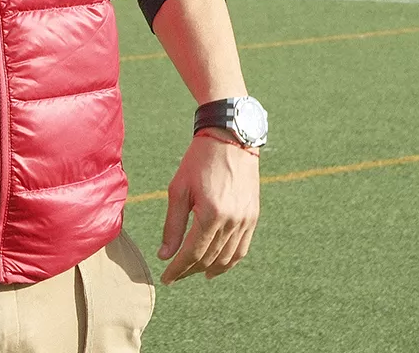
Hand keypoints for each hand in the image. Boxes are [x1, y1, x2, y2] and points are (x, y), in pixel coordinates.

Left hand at [157, 130, 259, 282]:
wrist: (230, 138)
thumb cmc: (199, 160)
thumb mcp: (178, 189)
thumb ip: (172, 225)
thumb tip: (165, 255)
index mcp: (210, 213)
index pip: (192, 253)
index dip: (178, 269)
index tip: (166, 278)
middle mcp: (231, 220)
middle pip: (209, 258)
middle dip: (190, 270)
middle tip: (176, 275)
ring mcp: (245, 220)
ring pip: (228, 257)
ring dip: (210, 269)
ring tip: (195, 273)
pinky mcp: (253, 216)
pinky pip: (242, 248)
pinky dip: (230, 261)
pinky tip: (218, 265)